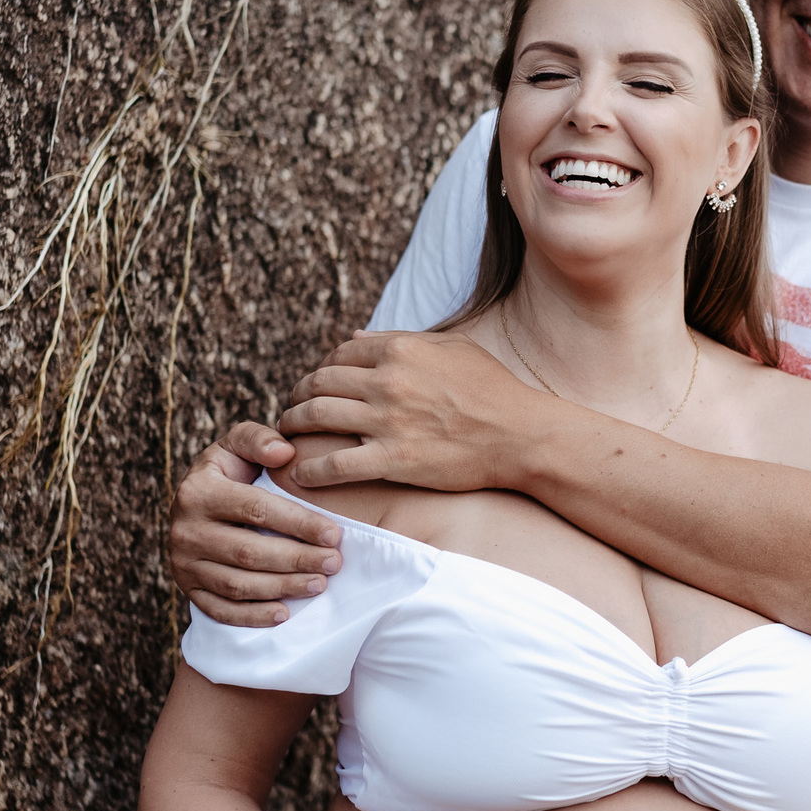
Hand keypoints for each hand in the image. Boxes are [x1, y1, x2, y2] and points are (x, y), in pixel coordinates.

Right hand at [169, 423, 343, 625]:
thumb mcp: (238, 444)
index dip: (298, 523)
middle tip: (334, 563)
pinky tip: (285, 613)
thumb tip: (284, 452)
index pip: (255, 509)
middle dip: (296, 559)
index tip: (334, 533)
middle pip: (248, 551)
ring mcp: (183, 563)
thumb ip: (259, 440)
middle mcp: (185, 529)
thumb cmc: (230, 470)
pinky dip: (253, 616)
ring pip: (236, 584)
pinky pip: (220, 610)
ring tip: (319, 584)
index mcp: (198, 491)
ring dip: (281, 588)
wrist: (195, 502)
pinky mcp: (187, 588)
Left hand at [280, 330, 547, 491]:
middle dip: (299, 394)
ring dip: (294, 425)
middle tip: (294, 408)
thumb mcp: (453, 347)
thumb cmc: (494, 390)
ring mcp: (387, 421)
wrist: (522, 437)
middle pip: (320, 382)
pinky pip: (334, 464)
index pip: (340, 352)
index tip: (320, 384)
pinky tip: (302, 476)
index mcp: (401, 348)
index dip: (323, 367)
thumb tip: (355, 335)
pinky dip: (311, 470)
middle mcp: (387, 380)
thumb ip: (402, 338)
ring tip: (288, 436)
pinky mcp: (392, 461)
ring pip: (316, 417)